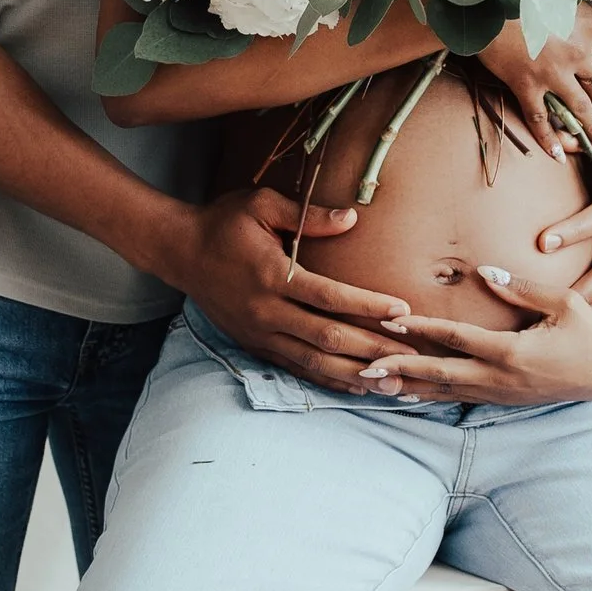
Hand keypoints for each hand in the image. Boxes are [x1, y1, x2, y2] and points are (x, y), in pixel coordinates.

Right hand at [178, 185, 411, 388]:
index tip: (402, 310)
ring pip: (313, 361)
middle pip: (327, 337)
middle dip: (372, 349)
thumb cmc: (224, 223)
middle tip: (412, 358)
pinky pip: (296, 367)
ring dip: (355, 374)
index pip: (329, 296)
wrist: (180, 252)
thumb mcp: (262, 204)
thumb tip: (352, 218)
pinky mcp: (255, 345)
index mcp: (272, 275)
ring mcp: (260, 333)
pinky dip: (327, 379)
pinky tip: (355, 386)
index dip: (367, 305)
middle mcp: (266, 311)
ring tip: (392, 384)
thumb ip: (308, 215)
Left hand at [364, 263, 591, 408]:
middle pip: (440, 374)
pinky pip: (459, 397)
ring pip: (445, 391)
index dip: (423, 329)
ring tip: (375, 384)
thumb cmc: (590, 332)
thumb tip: (484, 273)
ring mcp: (501, 392)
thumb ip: (521, 288)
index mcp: (513, 352)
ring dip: (409, 387)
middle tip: (366, 367)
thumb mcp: (563, 303)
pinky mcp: (504, 398)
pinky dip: (431, 394)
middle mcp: (501, 377)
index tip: (394, 320)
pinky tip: (409, 392)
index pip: (458, 338)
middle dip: (401, 370)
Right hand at [481, 11, 591, 159]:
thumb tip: (583, 17)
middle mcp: (577, 53)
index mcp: (589, 27)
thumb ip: (577, 11)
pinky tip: (558, 155)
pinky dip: (549, 140)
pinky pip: (541, 120)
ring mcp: (553, 73)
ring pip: (579, 108)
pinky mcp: (527, 86)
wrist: (490, 3)